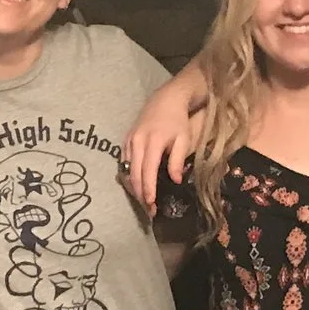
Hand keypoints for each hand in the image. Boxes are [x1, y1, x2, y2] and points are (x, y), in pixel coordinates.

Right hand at [122, 77, 205, 208]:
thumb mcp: (184, 139)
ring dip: (133, 187)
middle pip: (134, 174)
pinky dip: (129, 176)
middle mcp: (137, 142)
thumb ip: (177, 160)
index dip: (148, 190)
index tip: (151, 205)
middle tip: (149, 210)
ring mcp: (129, 141)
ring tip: (143, 201)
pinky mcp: (126, 140)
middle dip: (140, 194)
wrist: (166, 99)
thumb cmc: (178, 120)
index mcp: (153, 142)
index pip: (147, 172)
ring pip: (127, 170)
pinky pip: (124, 162)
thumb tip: (175, 181)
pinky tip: (136, 185)